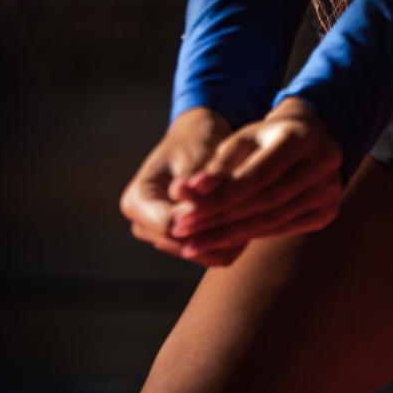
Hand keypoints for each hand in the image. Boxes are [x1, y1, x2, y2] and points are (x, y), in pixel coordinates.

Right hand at [119, 107, 247, 268]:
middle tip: (253, 220)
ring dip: (224, 240)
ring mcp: (159, 236)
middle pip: (182, 243)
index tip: (234, 208)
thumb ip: (194, 180)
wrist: (198, 140)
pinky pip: (205, 252)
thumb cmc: (196, 140)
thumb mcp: (196, 155)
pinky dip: (226, 243)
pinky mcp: (179, 241)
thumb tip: (189, 197)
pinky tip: (250, 228)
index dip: (200, 219)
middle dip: (215, 232)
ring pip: (196, 251)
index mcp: (136, 200)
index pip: (167, 224)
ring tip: (256, 223)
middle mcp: (142, 223)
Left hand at [168, 98, 344, 263]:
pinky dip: (252, 235)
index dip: (217, 198)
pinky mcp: (329, 210)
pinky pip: (284, 228)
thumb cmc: (267, 137)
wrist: (313, 138)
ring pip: (273, 221)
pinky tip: (223, 242)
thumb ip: (217, 165)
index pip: (254, 177)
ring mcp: (330, 189)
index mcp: (300, 138)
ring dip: (230, 235)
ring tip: (194, 244)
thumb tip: (185, 191)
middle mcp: (322, 164)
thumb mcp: (243, 140)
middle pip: (264, 202)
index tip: (182, 215)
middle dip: (219, 220)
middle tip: (183, 233)